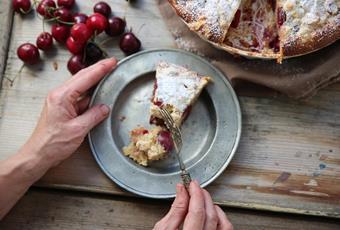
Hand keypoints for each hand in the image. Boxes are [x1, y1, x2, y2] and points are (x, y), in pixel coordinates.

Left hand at [0, 58, 116, 218]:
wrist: (39, 155)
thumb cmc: (53, 144)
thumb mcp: (78, 129)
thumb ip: (94, 116)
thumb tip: (104, 107)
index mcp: (62, 96)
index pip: (85, 78)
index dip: (100, 69)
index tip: (112, 62)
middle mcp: (59, 95)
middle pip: (82, 78)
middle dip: (98, 70)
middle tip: (112, 64)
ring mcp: (61, 102)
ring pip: (81, 88)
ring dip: (95, 82)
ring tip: (108, 77)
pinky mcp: (63, 109)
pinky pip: (80, 98)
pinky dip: (90, 96)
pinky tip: (99, 96)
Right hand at [154, 181, 232, 229]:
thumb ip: (175, 210)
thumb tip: (182, 191)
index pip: (196, 212)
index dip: (195, 194)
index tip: (192, 184)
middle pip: (210, 216)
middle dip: (203, 197)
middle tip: (196, 188)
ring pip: (222, 224)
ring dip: (213, 207)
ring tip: (203, 199)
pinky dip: (221, 218)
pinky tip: (212, 213)